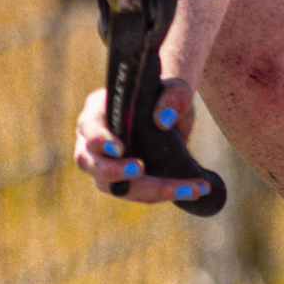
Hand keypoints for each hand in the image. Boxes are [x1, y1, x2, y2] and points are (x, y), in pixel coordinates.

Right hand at [72, 80, 212, 206]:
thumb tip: (163, 120)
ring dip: (146, 190)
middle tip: (139, 169)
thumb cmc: (165, 97)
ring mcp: (104, 165)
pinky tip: (193, 189)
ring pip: (111, 186)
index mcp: (98, 112)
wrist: (169, 116)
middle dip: (113, 171)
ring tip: (186, 188)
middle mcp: (93, 142)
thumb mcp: (175, 89)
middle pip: (90, 162)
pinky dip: (162, 194)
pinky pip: (135, 193)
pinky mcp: (121, 182)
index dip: (101, 139)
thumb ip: (174, 96)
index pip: (90, 127)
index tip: (119, 148)